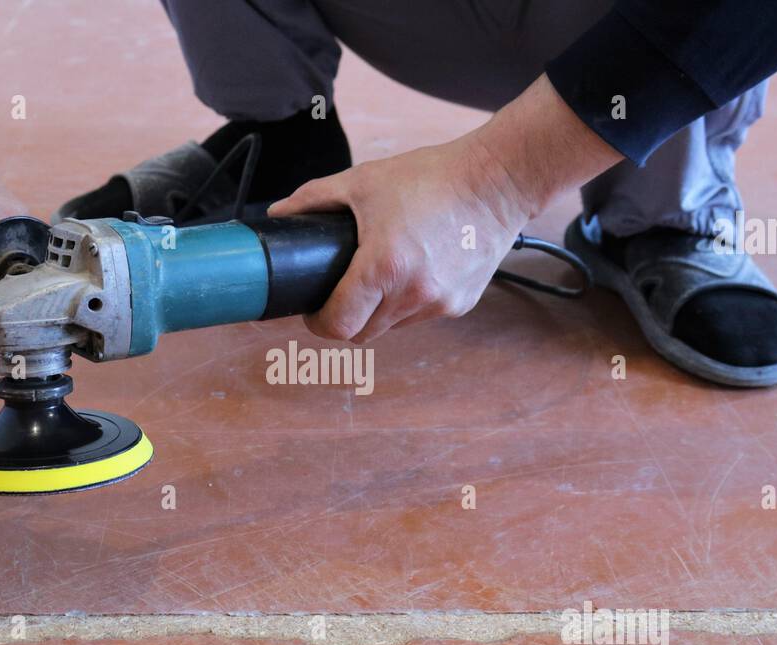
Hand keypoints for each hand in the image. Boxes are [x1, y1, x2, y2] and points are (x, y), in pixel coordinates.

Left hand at [269, 137, 528, 342]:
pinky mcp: (460, 305)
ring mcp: (439, 304)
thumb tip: (278, 215)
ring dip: (378, 312)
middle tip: (341, 290)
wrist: (498, 181)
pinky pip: (420, 316)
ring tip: (381, 274)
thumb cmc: (432, 177)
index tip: (314, 309)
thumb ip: (313, 199)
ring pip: (391, 328)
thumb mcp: (363, 181)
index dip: (318, 322)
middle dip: (346, 318)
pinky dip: (409, 303)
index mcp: (384, 267)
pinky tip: (415, 269)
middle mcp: (413, 294)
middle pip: (361, 334)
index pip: (338, 326)